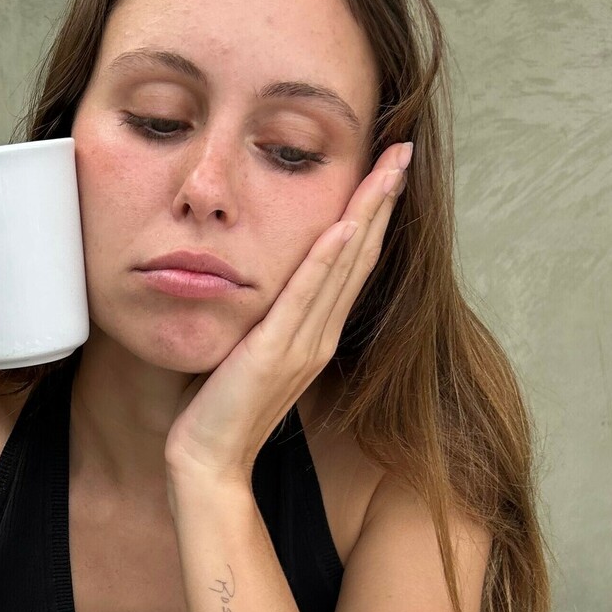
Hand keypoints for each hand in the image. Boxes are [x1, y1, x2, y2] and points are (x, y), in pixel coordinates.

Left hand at [164, 140, 411, 484]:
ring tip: (387, 170)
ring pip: (344, 267)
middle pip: (361, 255)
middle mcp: (320, 335)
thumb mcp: (251, 350)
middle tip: (402, 150)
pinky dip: (327, 260)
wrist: (210, 461)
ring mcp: (303, 345)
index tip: (387, 169)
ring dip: (367, 214)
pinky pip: (305, 298)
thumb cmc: (222, 407)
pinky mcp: (275, 354)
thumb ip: (268, 317)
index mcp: (317, 333)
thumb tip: (266, 280)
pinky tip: (344, 225)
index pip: (353, 262)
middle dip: (382, 200)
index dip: (373, 214)